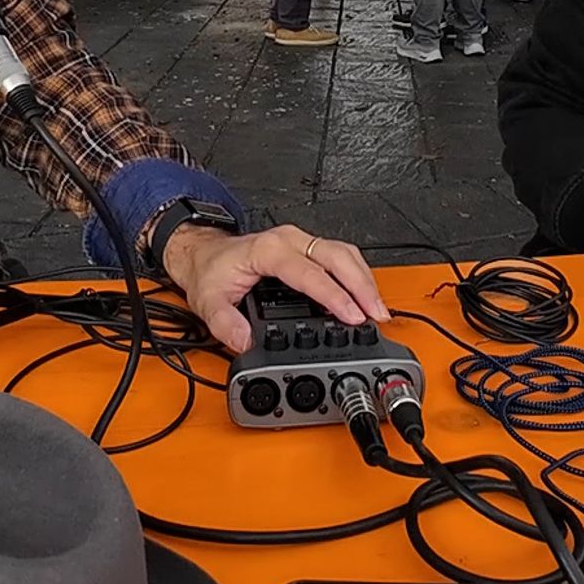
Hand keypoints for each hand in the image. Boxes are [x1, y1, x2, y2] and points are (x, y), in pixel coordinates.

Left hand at [162, 223, 388, 351]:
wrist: (206, 253)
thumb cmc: (212, 272)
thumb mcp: (209, 302)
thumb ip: (226, 325)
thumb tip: (247, 343)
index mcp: (269, 250)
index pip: (310, 273)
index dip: (334, 296)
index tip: (352, 315)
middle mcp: (289, 240)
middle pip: (337, 256)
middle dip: (361, 286)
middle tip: (376, 314)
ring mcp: (301, 240)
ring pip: (344, 253)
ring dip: (364, 280)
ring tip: (377, 309)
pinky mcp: (308, 247)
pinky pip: (340, 255)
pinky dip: (357, 275)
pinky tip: (364, 295)